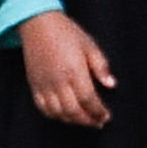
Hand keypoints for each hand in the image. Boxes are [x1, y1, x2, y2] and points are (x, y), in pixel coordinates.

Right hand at [19, 9, 115, 126]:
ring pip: (58, 113)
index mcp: (74, 70)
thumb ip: (101, 66)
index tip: (106, 116)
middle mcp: (58, 81)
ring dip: (72, 121)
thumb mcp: (90, 45)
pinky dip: (55, 116)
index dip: (98, 111)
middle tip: (98, 122)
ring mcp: (44, 85)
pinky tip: (65, 115)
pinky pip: (43, 108)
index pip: (88, 99)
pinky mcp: (34, 85)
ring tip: (84, 120)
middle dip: (87, 120)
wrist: (38, 24)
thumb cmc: (67, 33)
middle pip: (73, 111)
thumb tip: (112, 85)